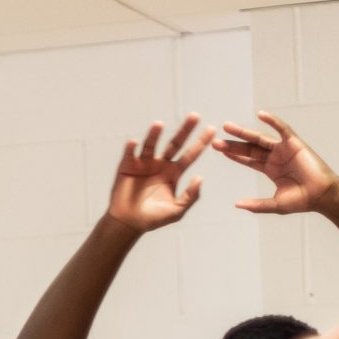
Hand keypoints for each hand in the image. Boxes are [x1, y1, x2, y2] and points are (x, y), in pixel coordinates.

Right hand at [104, 115, 207, 233]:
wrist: (128, 223)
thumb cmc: (152, 219)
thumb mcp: (176, 211)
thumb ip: (190, 197)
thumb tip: (200, 178)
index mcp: (173, 173)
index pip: (190, 154)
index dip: (201, 143)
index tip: (212, 129)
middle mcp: (160, 164)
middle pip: (175, 143)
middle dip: (185, 130)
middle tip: (195, 116)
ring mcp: (143, 164)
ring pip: (151, 145)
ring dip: (154, 135)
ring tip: (158, 125)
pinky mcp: (127, 166)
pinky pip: (130, 154)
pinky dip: (131, 148)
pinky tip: (134, 142)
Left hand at [214, 112, 338, 215]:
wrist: (322, 196)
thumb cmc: (302, 201)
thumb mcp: (275, 204)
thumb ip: (256, 205)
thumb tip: (236, 205)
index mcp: (270, 169)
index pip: (248, 159)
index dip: (233, 154)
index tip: (218, 149)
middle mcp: (275, 157)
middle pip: (250, 148)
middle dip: (232, 144)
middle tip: (215, 140)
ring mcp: (285, 149)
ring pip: (260, 137)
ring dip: (244, 132)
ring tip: (227, 127)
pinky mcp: (296, 143)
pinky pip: (283, 129)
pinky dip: (273, 121)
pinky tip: (260, 114)